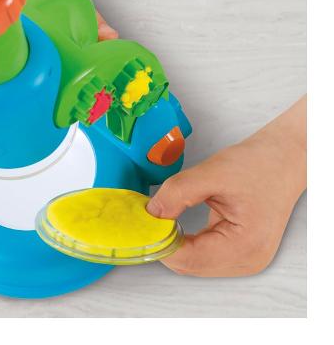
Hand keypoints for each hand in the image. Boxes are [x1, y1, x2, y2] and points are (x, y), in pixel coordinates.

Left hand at [147, 97, 305, 276]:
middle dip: (164, 242)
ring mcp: (244, 258)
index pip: (188, 258)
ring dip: (173, 243)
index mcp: (245, 245)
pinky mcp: (238, 250)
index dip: (160, 241)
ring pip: (193, 262)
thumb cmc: (259, 164)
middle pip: (189, 264)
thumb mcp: (212, 173)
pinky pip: (202, 253)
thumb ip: (177, 193)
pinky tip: (175, 225)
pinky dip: (185, 241)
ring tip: (160, 218)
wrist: (282, 158)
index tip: (141, 222)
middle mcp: (246, 260)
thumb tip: (151, 213)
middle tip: (146, 218)